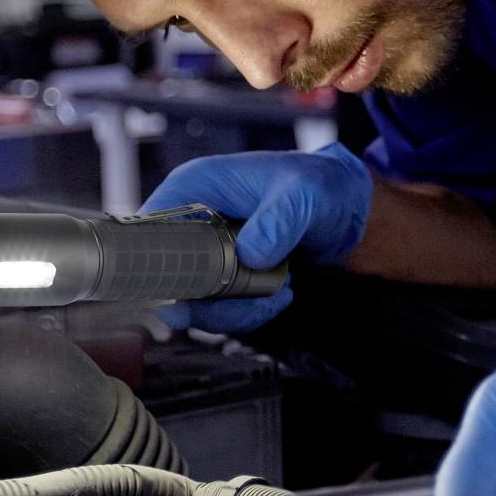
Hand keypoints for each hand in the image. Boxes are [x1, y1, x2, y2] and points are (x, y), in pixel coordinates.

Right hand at [140, 144, 372, 331]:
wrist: (347, 208)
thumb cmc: (320, 184)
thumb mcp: (302, 195)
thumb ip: (276, 222)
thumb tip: (249, 255)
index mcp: (195, 187)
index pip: (148, 228)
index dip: (153, 263)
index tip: (181, 293)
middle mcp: (194, 220)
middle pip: (168, 275)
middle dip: (205, 301)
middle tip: (245, 303)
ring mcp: (209, 249)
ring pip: (195, 299)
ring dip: (234, 310)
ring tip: (278, 292)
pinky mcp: (227, 272)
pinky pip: (221, 306)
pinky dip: (249, 311)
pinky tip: (281, 296)